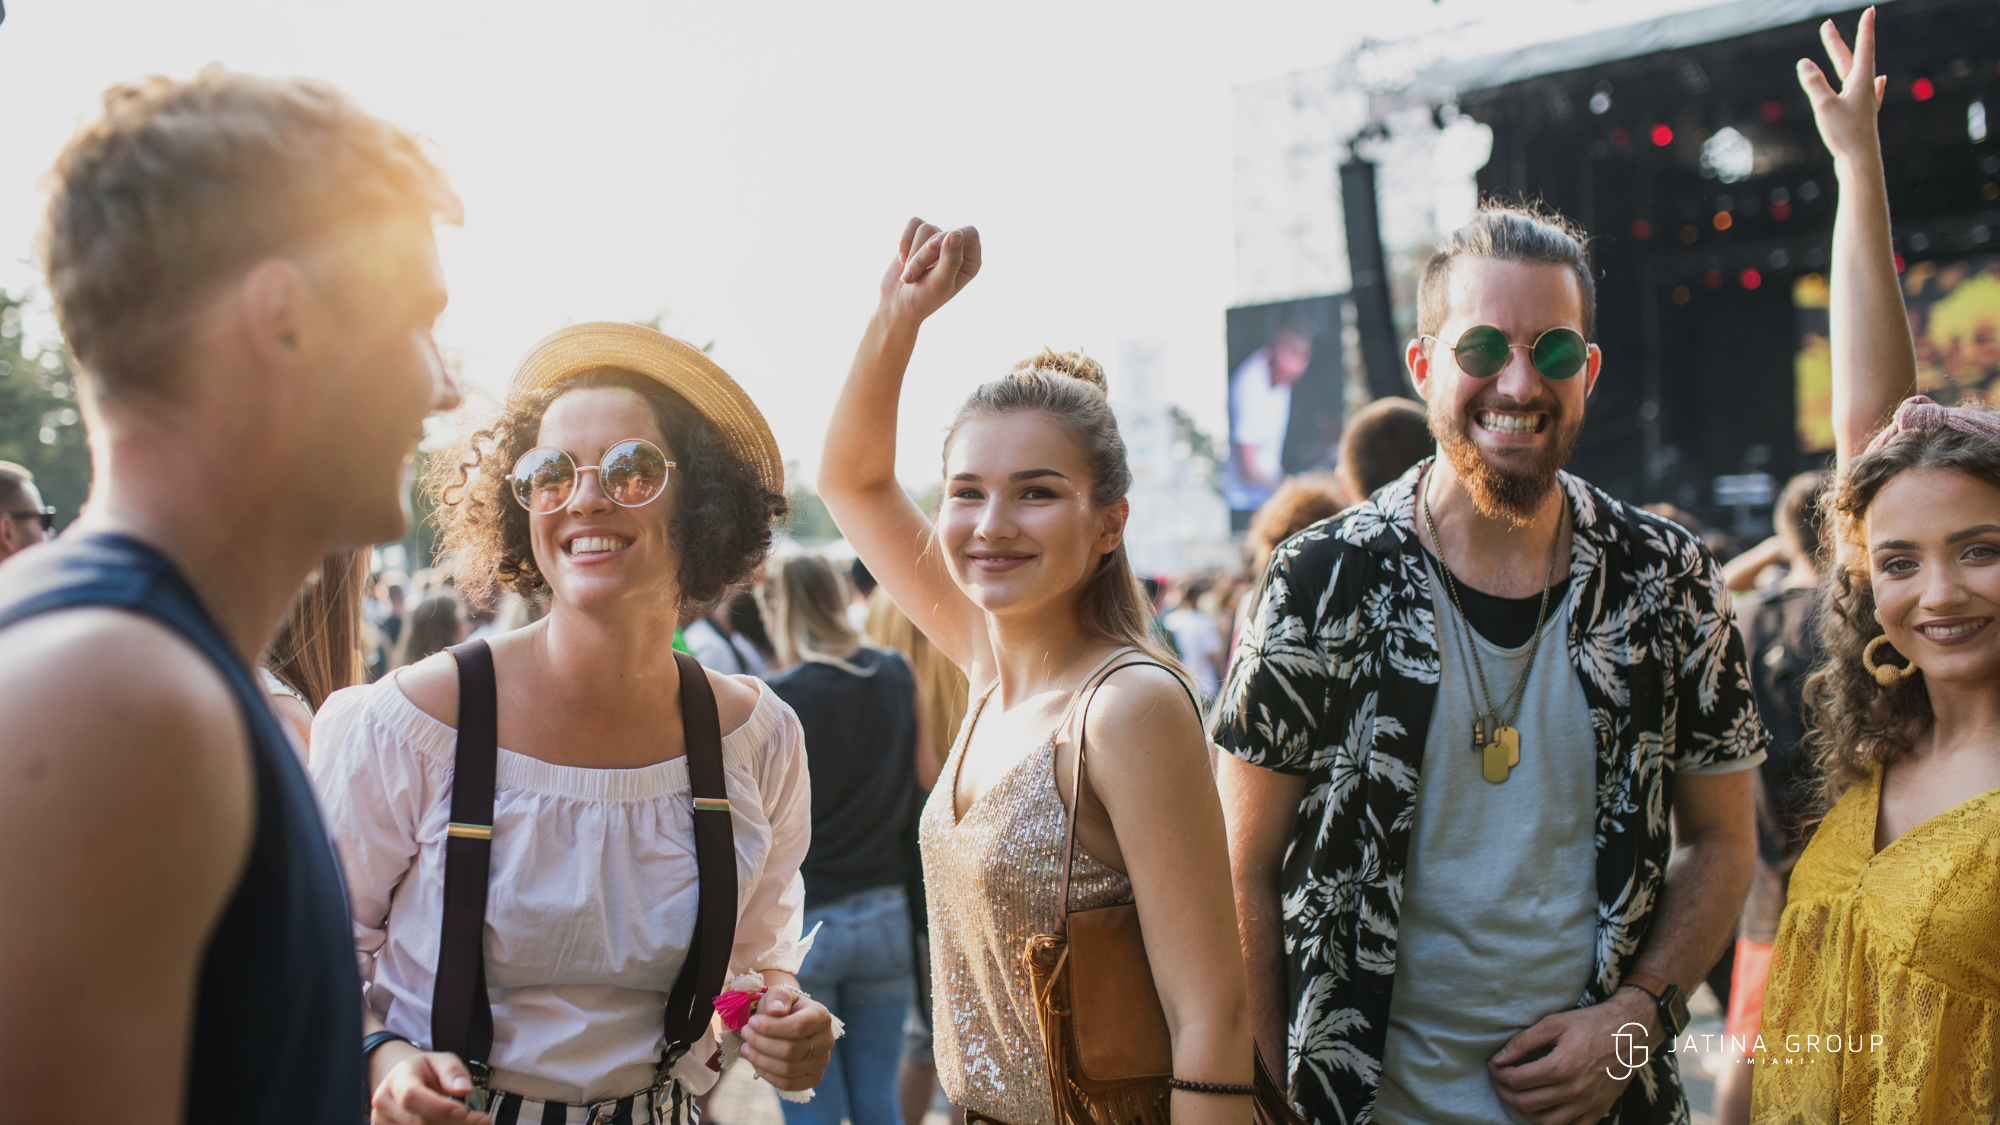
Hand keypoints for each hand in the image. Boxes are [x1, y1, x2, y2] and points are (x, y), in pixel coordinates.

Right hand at [369, 1042, 492, 1124]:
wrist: (400, 1082)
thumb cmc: (425, 1071)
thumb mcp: (440, 1060)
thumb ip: (452, 1071)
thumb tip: (464, 1089)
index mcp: (397, 1080)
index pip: (412, 1096)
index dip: (438, 1107)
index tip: (464, 1111)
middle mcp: (385, 1104)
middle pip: (418, 1123)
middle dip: (453, 1124)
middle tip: (483, 1120)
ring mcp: (382, 1123)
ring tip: (474, 1123)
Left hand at [739, 983, 835, 1091]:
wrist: (789, 1022)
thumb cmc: (783, 1008)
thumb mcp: (779, 994)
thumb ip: (779, 996)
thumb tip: (776, 1010)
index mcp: (821, 1016)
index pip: (798, 1027)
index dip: (771, 1028)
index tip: (751, 1022)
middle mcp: (826, 1040)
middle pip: (790, 1050)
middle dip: (761, 1043)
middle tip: (745, 1033)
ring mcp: (822, 1062)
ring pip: (787, 1069)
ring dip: (760, 1060)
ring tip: (746, 1048)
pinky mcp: (814, 1078)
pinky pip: (788, 1084)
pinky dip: (767, 1074)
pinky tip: (756, 1062)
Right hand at [877, 218, 980, 329]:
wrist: (896, 305)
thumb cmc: (922, 299)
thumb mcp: (939, 283)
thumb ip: (951, 260)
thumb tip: (956, 233)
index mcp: (971, 261)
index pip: (970, 233)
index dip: (949, 238)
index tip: (930, 248)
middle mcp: (958, 249)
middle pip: (943, 233)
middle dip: (923, 255)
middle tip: (910, 277)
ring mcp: (939, 242)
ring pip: (926, 228)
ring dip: (912, 254)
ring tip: (908, 275)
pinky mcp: (921, 237)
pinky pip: (914, 223)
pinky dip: (904, 241)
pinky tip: (902, 260)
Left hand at [1487, 989, 1657, 1124]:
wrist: (1631, 1032)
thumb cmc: (1591, 1023)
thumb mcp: (1554, 1023)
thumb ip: (1523, 1042)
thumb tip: (1498, 1058)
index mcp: (1562, 1066)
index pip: (1517, 1080)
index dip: (1499, 1074)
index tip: (1494, 1066)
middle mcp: (1575, 1090)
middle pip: (1527, 1103)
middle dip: (1506, 1093)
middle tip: (1501, 1081)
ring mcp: (1589, 1104)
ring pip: (1546, 1122)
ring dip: (1525, 1112)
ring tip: (1519, 1096)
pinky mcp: (1600, 1110)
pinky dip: (1553, 1123)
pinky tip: (1544, 1109)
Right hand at [1798, 6, 1888, 165]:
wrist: (1861, 162)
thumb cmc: (1845, 134)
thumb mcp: (1824, 106)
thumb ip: (1814, 83)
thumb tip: (1804, 63)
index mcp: (1861, 80)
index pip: (1863, 47)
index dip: (1864, 28)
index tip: (1870, 10)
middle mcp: (1865, 87)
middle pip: (1850, 59)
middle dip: (1837, 43)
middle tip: (1826, 26)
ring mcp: (1865, 101)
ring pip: (1855, 73)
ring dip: (1846, 59)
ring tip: (1841, 48)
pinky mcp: (1862, 115)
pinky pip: (1867, 91)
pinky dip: (1871, 82)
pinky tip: (1881, 81)